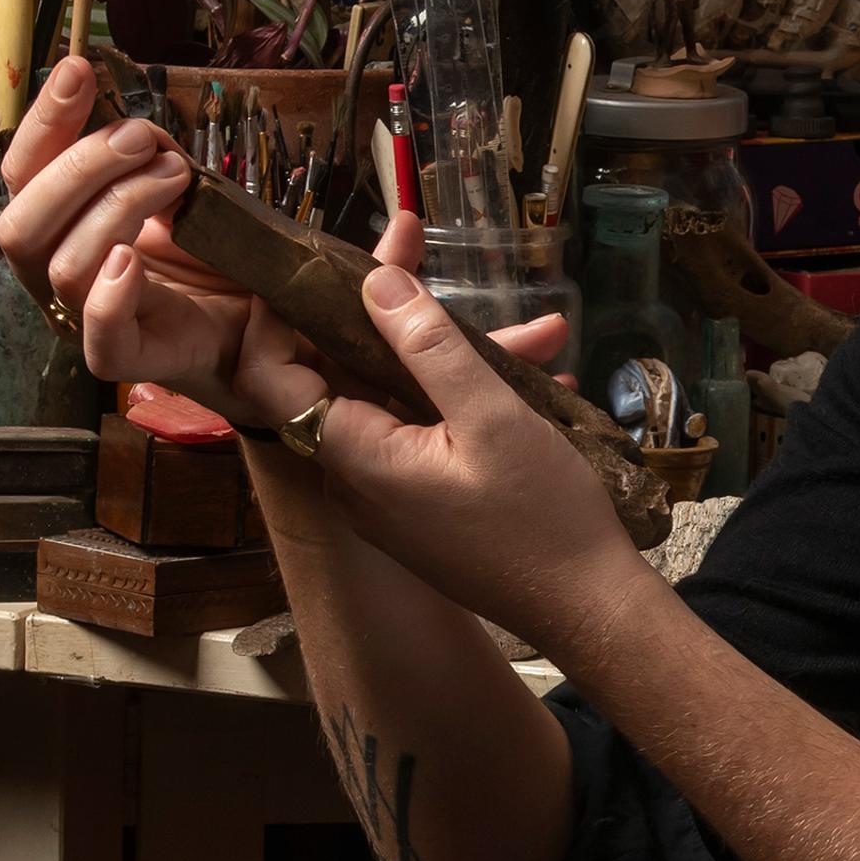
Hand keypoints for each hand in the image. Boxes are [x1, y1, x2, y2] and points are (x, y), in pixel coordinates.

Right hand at [0, 58, 325, 426]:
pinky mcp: (132, 358)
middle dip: (79, 168)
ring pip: (63, 267)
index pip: (23, 173)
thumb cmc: (209, 247)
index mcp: (58, 226)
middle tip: (141, 138)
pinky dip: (109, 296)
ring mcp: (88, 320)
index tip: (79, 72)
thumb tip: (135, 126)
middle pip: (22, 225)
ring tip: (175, 176)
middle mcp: (58, 273)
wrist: (265, 315)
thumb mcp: (175, 184)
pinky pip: (100, 339)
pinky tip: (132, 258)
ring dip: (119, 207)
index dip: (44, 122)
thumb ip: (146, 153)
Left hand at [307, 228, 636, 647]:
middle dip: (386, 313)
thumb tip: (375, 279)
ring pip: (393, 402)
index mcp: (356, 456)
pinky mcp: (420, 507)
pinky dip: (462, 398)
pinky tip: (534, 377)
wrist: (586, 608)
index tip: (316, 259)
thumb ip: (428, 346)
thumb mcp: (492, 416)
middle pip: (340, 377)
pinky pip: (421, 433)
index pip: (273, 375)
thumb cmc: (540, 516)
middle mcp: (355, 479)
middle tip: (420, 252)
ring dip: (449, 359)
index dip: (281, 314)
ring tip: (542, 332)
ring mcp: (387, 497)